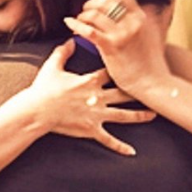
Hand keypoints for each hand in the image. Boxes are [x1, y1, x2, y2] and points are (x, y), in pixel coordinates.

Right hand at [21, 39, 155, 155]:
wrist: (38, 110)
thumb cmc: (44, 88)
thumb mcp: (53, 66)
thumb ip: (63, 52)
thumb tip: (71, 39)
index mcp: (90, 81)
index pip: (110, 71)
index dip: (119, 67)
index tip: (131, 64)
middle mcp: (98, 97)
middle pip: (123, 93)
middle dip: (138, 92)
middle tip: (152, 90)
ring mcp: (97, 114)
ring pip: (123, 115)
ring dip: (139, 116)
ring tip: (153, 115)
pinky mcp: (92, 129)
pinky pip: (109, 140)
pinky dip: (120, 147)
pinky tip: (132, 152)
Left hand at [63, 0, 169, 97]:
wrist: (153, 83)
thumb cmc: (151, 63)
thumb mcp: (152, 34)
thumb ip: (145, 20)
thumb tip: (145, 7)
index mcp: (140, 17)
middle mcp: (131, 22)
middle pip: (104, 1)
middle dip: (91, 3)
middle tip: (86, 10)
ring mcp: (121, 35)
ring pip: (94, 14)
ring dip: (83, 15)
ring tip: (80, 20)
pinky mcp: (111, 48)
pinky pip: (89, 31)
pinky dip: (77, 25)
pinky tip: (71, 23)